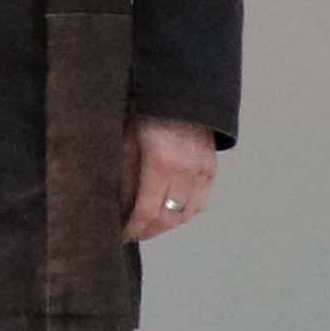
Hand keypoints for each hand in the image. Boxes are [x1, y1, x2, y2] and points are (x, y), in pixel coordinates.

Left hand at [125, 115, 220, 245]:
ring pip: (188, 213)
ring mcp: (203, 171)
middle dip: (149, 230)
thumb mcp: (124, 141)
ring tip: (148, 227)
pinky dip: (184, 213)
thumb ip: (123, 175)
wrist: (178, 94)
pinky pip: (201, 202)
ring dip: (167, 225)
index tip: (121, 236)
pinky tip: (169, 213)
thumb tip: (118, 206)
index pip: (148, 210)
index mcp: (162, 163)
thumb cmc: (144, 114)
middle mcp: (187, 171)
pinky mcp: (212, 169)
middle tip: (133, 234)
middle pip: (169, 217)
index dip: (134, 227)